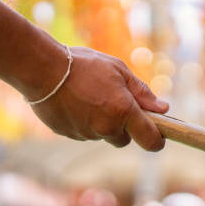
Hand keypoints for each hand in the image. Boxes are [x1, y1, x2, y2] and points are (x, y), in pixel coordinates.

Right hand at [30, 46, 168, 150]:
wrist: (41, 69)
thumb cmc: (83, 65)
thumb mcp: (118, 71)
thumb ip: (142, 93)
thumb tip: (163, 109)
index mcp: (124, 112)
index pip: (150, 140)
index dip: (157, 140)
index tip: (159, 136)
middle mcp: (106, 128)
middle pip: (124, 139)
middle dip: (123, 126)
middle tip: (113, 102)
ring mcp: (86, 134)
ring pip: (102, 135)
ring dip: (101, 122)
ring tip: (88, 96)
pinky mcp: (69, 135)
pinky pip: (83, 133)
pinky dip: (83, 122)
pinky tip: (74, 102)